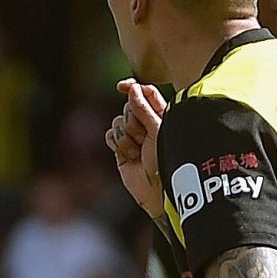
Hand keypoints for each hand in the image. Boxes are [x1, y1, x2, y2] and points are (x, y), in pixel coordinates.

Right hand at [109, 80, 169, 219]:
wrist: (158, 189)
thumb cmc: (166, 159)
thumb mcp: (158, 129)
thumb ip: (144, 108)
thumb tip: (132, 88)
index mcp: (160, 114)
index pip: (144, 92)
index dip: (133, 88)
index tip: (122, 87)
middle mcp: (145, 123)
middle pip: (127, 107)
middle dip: (132, 122)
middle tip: (143, 138)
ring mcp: (132, 136)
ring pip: (117, 122)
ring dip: (126, 137)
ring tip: (138, 152)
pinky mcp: (120, 149)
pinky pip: (110, 136)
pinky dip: (117, 144)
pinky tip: (129, 156)